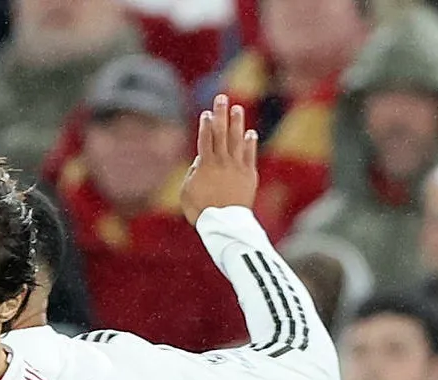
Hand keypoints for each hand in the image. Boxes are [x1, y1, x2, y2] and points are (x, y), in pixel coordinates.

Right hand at [178, 94, 259, 223]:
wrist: (225, 224)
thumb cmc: (201, 211)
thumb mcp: (186, 193)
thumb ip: (192, 174)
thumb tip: (199, 161)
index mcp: (205, 164)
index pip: (205, 139)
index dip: (205, 124)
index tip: (206, 113)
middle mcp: (222, 161)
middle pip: (221, 133)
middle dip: (220, 113)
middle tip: (222, 97)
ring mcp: (237, 167)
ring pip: (237, 140)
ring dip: (237, 122)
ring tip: (237, 108)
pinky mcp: (249, 175)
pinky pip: (250, 155)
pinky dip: (250, 143)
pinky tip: (251, 133)